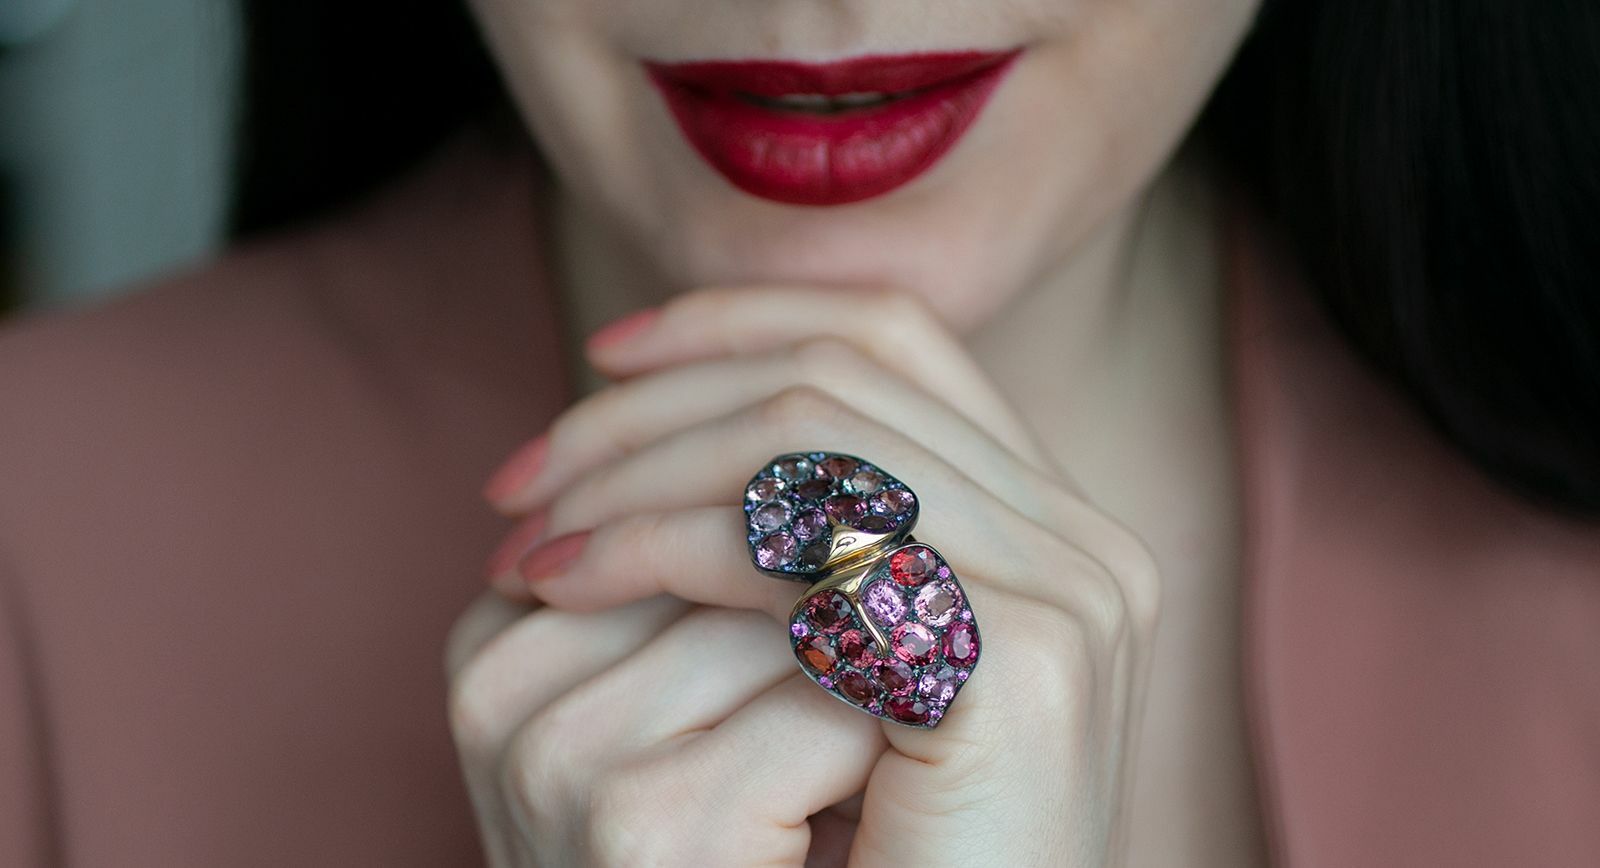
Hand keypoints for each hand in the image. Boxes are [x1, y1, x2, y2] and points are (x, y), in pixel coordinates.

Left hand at [446, 286, 1160, 865]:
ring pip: (807, 445)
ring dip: (638, 476)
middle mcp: (1082, 541)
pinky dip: (663, 545)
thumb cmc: (855, 861)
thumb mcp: (818, 665)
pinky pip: (804, 547)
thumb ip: (791, 537)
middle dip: (654, 407)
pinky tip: (568, 585)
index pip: (887, 341)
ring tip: (530, 541)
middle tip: (524, 475)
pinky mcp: (1018, 660)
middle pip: (836, 377)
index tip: (605, 359)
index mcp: (1047, 526)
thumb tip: (646, 403)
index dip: (738, 322)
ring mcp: (1067, 594)